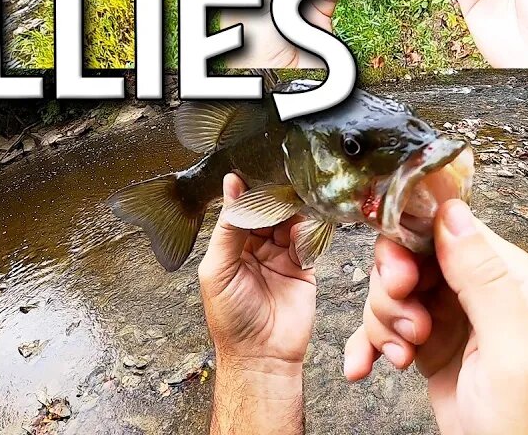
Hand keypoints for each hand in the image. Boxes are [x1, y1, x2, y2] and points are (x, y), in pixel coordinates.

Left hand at [200, 174, 312, 434]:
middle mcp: (255, 247)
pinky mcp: (303, 267)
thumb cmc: (231, 319)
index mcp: (230, 245)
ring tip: (296, 200)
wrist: (261, 355)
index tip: (256, 171)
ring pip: (290, 221)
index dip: (249, 192)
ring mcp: (280, 256)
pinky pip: (309, 240)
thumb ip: (228, 227)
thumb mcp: (218, 268)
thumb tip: (231, 186)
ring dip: (293, 210)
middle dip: (275, 198)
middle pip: (268, 211)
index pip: (241, 208)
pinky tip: (306, 224)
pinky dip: (309, 230)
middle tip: (283, 182)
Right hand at [344, 200, 527, 434]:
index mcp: (512, 284)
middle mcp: (480, 296)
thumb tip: (455, 213)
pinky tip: (364, 365)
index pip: (454, 232)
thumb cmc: (527, 427)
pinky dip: (366, 345)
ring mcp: (452, 322)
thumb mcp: (512, 349)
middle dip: (393, 290)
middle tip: (404, 323)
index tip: (399, 277)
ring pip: (392, 292)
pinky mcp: (427, 347)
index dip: (415, 246)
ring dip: (382, 323)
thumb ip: (485, 279)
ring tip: (401, 355)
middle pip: (414, 258)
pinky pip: (383, 328)